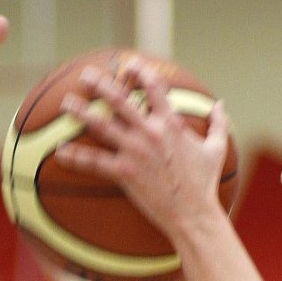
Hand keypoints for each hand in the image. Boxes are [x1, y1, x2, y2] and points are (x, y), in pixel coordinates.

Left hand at [55, 61, 229, 240]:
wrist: (193, 214)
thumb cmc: (204, 183)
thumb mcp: (216, 150)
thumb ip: (218, 123)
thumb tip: (221, 105)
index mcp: (171, 123)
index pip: (153, 87)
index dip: (140, 72)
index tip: (129, 66)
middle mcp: (150, 133)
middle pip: (118, 100)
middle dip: (100, 84)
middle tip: (85, 76)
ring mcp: (135, 152)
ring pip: (100, 126)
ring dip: (81, 112)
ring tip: (66, 104)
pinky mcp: (124, 173)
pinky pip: (94, 162)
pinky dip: (76, 156)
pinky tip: (61, 151)